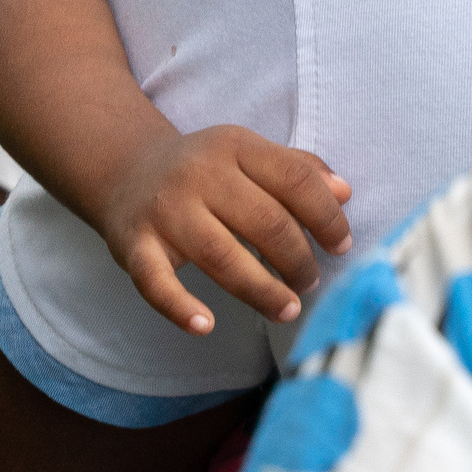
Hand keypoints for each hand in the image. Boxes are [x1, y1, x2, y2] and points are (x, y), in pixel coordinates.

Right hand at [95, 125, 353, 337]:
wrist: (126, 170)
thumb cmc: (204, 169)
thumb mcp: (248, 154)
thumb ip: (297, 169)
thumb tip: (344, 193)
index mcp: (235, 145)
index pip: (294, 178)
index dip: (326, 215)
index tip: (342, 246)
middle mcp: (200, 174)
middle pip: (264, 220)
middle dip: (298, 258)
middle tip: (311, 282)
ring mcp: (165, 210)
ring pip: (221, 255)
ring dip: (261, 290)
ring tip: (288, 309)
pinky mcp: (134, 245)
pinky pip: (155, 281)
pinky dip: (180, 307)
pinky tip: (206, 326)